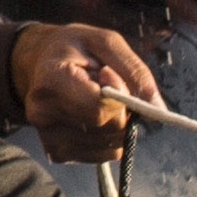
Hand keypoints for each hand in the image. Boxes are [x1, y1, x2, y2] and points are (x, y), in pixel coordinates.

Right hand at [9, 20, 158, 161]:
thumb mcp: (105, 41)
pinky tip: (92, 115)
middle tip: (105, 84)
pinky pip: (103, 155)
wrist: (38, 62)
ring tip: (95, 99)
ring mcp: (49, 138)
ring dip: (117, 124)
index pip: (98, 108)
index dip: (118, 95)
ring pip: (110, 146)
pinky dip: (109, 137)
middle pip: (108, 128)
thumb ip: (135, 71)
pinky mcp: (57, 153)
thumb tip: (158, 109)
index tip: (109, 73)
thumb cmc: (74, 48)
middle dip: (121, 109)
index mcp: (50, 81)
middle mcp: (43, 115)